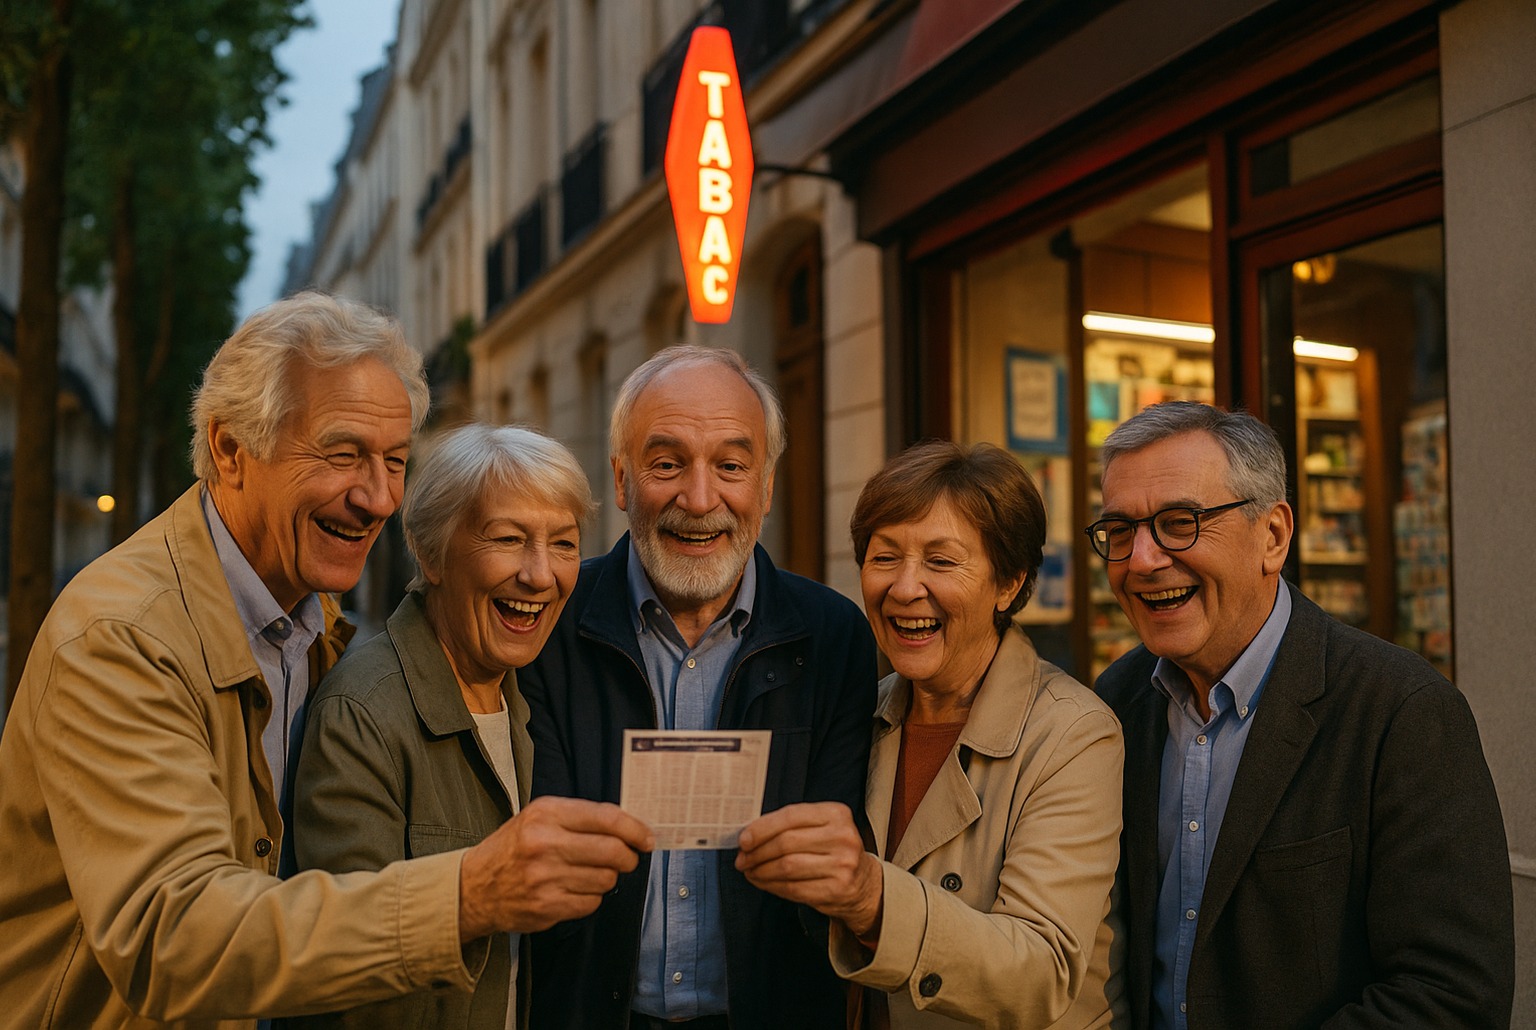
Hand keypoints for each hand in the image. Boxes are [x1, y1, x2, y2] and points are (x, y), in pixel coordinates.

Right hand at [458, 796, 653, 939]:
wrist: (473, 887)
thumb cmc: (513, 848)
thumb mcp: (538, 817)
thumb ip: (579, 818)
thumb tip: (628, 826)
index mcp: (546, 814)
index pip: (606, 818)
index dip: (635, 829)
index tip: (646, 837)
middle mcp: (545, 844)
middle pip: (613, 852)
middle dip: (628, 857)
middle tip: (628, 859)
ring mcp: (545, 879)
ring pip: (606, 880)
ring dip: (608, 878)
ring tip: (591, 873)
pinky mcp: (546, 908)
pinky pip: (591, 903)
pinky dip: (591, 898)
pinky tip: (575, 890)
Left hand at [735, 802, 882, 937]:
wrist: (864, 883)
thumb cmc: (832, 850)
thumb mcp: (820, 827)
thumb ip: (790, 825)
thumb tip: (749, 836)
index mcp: (836, 813)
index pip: (791, 816)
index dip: (761, 828)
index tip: (743, 840)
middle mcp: (843, 837)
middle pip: (786, 842)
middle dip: (757, 852)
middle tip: (742, 859)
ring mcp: (842, 864)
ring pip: (787, 867)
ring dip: (761, 870)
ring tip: (750, 871)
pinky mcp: (837, 889)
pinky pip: (793, 888)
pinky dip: (772, 886)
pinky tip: (763, 882)